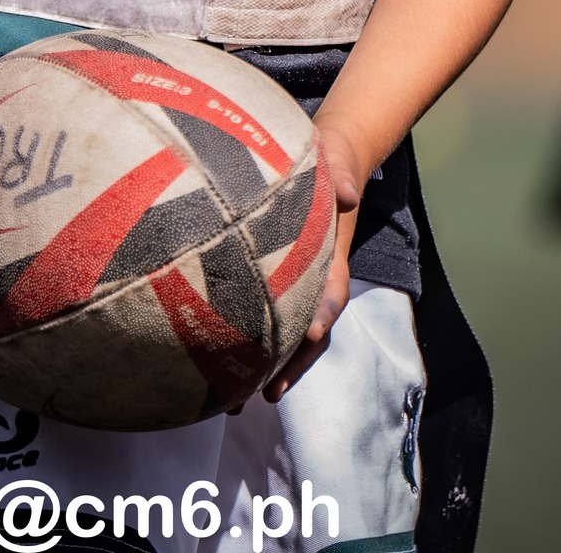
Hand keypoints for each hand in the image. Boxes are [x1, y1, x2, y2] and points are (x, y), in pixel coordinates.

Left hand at [261, 115, 365, 404]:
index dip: (323, 314)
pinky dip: (240, 345)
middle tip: (266, 393)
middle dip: (290, 363)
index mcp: (330, 254)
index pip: (331, 291)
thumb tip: (350, 193)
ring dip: (263, 368)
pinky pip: (258, 319)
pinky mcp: (268, 281)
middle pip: (307, 331)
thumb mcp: (333, 157)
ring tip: (232, 403)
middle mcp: (313, 278)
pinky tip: (210, 369)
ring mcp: (292, 285)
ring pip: (282, 334)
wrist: (319, 161)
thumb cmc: (324, 160)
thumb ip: (340, 172)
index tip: (312, 335)